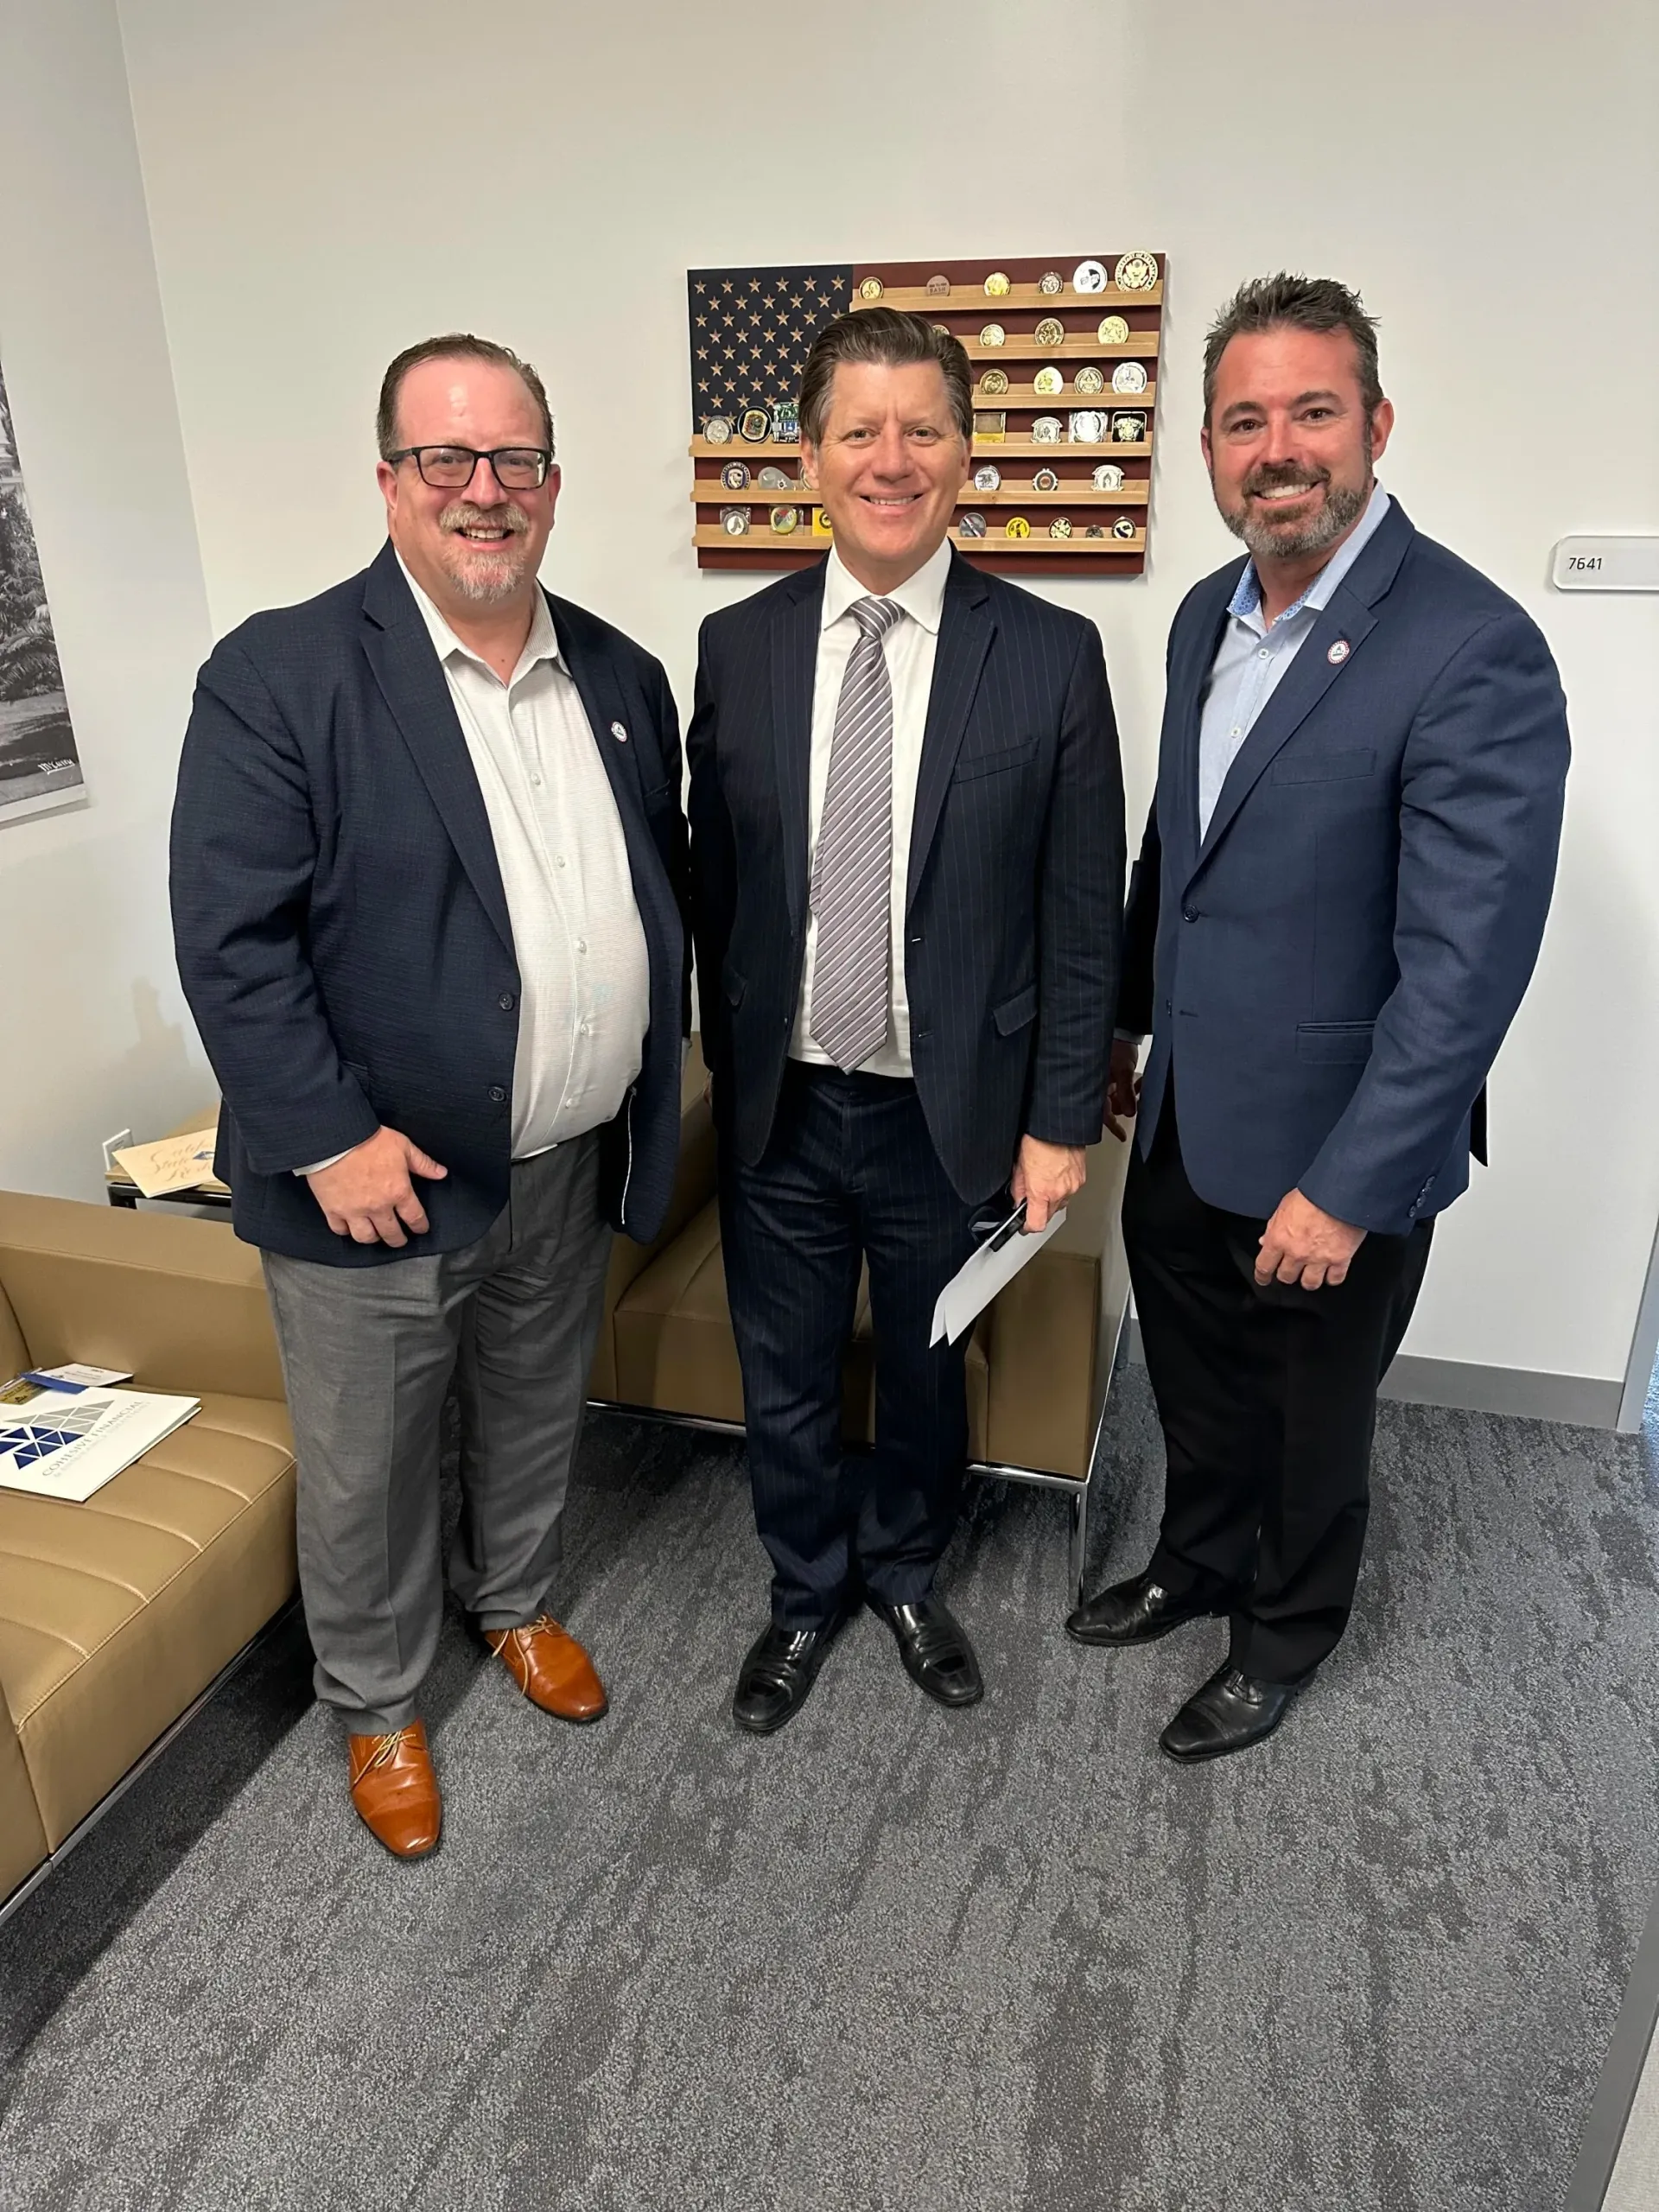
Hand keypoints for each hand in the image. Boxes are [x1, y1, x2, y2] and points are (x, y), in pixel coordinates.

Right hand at [306, 1127, 447, 1246]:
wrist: (335, 1138)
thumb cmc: (369, 1139)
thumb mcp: (403, 1146)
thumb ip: (423, 1163)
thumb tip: (441, 1173)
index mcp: (398, 1192)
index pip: (414, 1218)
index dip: (420, 1226)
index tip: (421, 1229)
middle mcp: (378, 1206)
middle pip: (391, 1234)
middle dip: (398, 1240)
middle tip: (399, 1239)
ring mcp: (354, 1211)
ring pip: (366, 1237)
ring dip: (373, 1238)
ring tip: (376, 1235)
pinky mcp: (333, 1209)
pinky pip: (340, 1229)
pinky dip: (346, 1231)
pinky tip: (349, 1227)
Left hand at [1011, 1135, 1085, 1233]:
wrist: (1059, 1126)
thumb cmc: (1039, 1140)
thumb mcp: (1019, 1165)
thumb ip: (1018, 1188)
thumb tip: (1017, 1199)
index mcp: (1041, 1191)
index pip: (1037, 1224)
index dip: (1028, 1227)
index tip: (1024, 1225)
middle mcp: (1059, 1192)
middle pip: (1049, 1215)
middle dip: (1040, 1210)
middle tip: (1032, 1197)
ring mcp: (1072, 1186)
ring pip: (1061, 1203)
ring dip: (1052, 1199)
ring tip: (1045, 1181)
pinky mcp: (1081, 1178)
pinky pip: (1070, 1191)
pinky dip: (1062, 1187)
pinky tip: (1056, 1175)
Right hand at [1103, 1037, 1140, 1141]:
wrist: (1119, 1027)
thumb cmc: (1115, 1044)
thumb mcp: (1124, 1070)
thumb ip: (1126, 1093)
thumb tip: (1132, 1113)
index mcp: (1094, 1088)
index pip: (1102, 1115)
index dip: (1114, 1127)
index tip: (1122, 1136)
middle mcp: (1096, 1087)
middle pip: (1112, 1107)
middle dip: (1127, 1104)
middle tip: (1136, 1097)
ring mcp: (1102, 1082)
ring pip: (1118, 1098)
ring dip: (1130, 1094)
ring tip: (1138, 1084)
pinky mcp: (1109, 1075)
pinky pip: (1120, 1088)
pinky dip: (1129, 1086)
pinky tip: (1136, 1079)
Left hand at [1255, 1189, 1365, 1290]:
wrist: (1340, 1192)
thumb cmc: (1312, 1194)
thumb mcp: (1284, 1206)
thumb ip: (1273, 1226)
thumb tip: (1266, 1240)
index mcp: (1279, 1239)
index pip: (1264, 1266)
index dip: (1262, 1276)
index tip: (1264, 1279)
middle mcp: (1297, 1253)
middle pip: (1286, 1277)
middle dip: (1287, 1275)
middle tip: (1291, 1270)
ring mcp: (1318, 1258)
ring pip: (1309, 1284)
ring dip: (1309, 1281)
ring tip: (1311, 1274)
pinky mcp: (1340, 1259)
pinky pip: (1334, 1279)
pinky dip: (1332, 1278)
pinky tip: (1331, 1273)